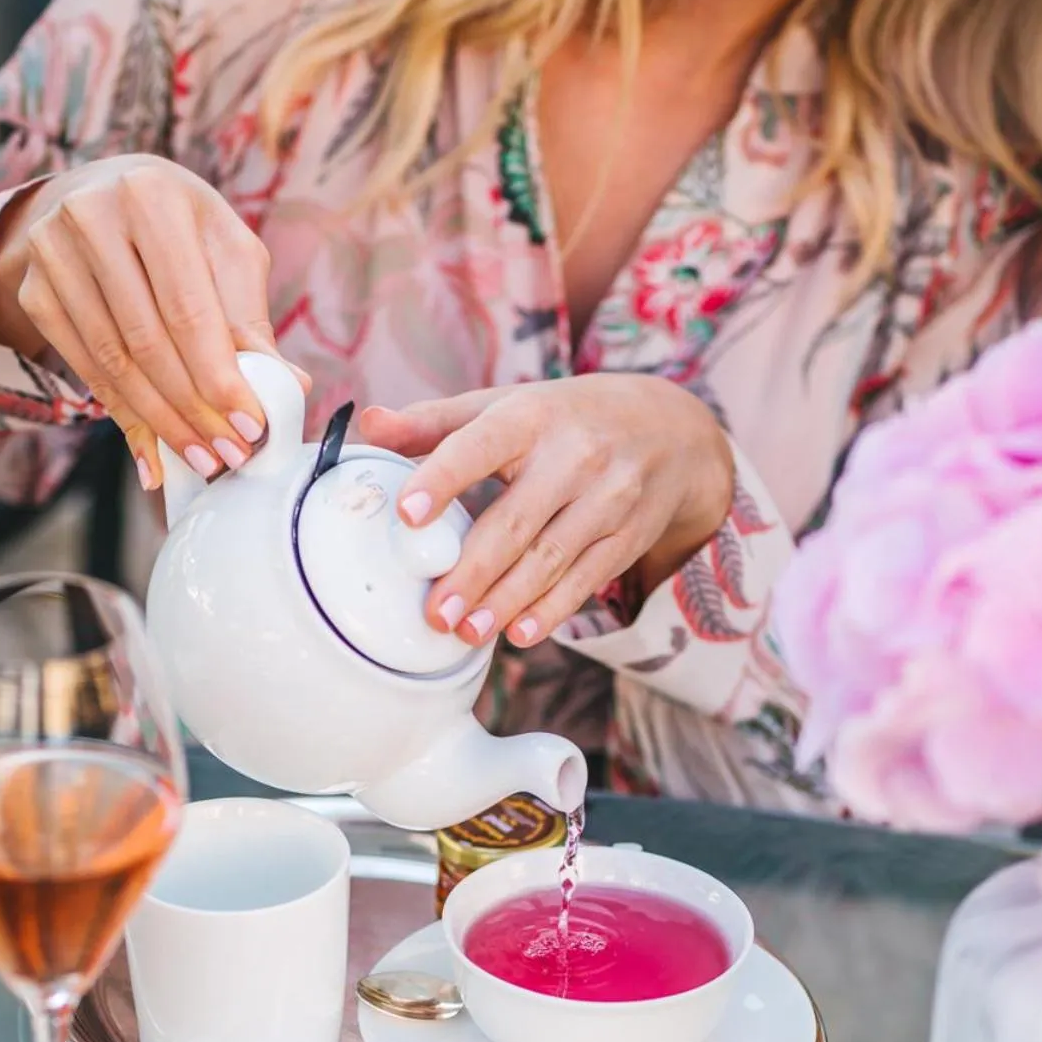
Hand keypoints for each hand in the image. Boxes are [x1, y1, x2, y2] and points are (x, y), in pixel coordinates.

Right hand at [0, 154, 309, 490]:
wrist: (101, 199)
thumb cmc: (181, 230)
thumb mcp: (225, 254)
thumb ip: (250, 317)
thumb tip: (290, 384)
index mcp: (151, 197)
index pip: (188, 308)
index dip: (219, 376)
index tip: (250, 427)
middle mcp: (92, 217)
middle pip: (147, 341)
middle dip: (193, 410)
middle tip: (227, 455)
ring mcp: (53, 255)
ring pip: (113, 362)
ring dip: (161, 422)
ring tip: (201, 459)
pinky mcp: (34, 291)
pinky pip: (85, 370)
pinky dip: (125, 416)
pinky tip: (154, 450)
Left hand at [360, 375, 732, 646]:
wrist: (673, 432)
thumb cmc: (566, 420)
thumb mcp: (508, 407)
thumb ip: (436, 422)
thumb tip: (368, 425)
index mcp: (532, 415)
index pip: (480, 444)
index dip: (443, 478)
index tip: (406, 514)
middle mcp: (575, 455)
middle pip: (516, 521)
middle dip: (472, 572)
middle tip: (434, 612)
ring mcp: (608, 498)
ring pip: (550, 558)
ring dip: (506, 601)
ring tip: (465, 631)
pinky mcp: (628, 536)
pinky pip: (586, 579)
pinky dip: (553, 610)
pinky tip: (521, 634)